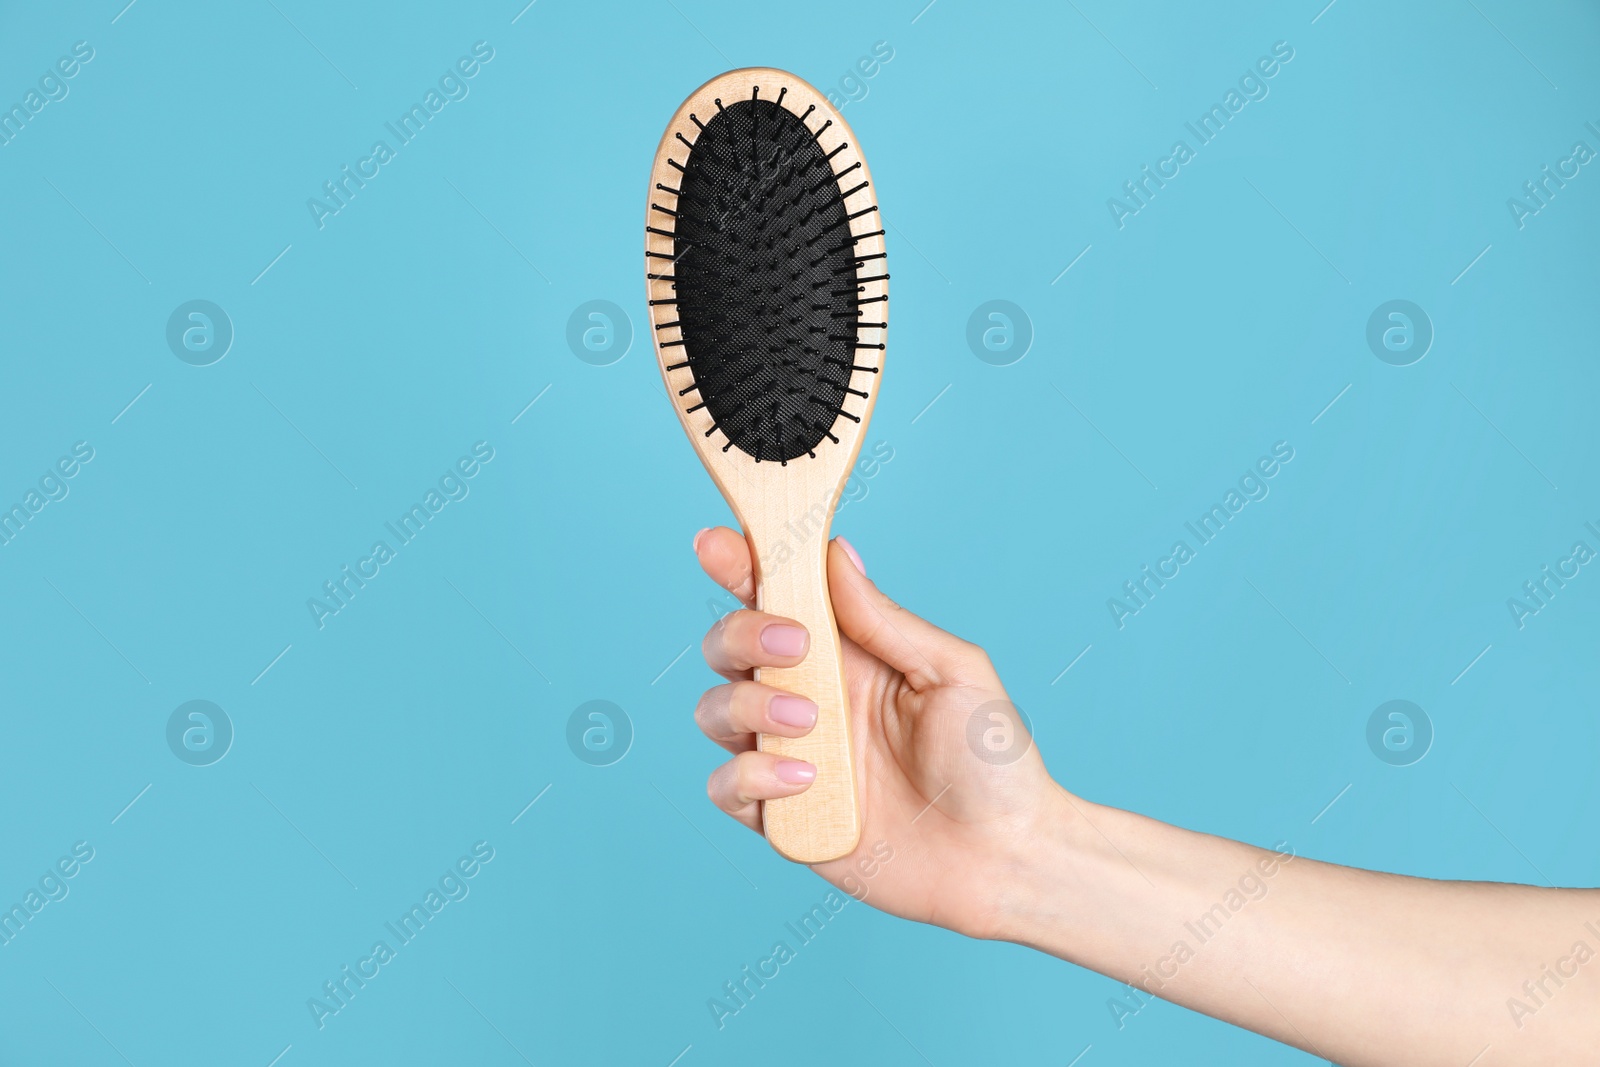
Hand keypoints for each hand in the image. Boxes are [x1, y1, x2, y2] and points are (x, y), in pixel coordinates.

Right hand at [691, 526, 1065, 937]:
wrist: (1006, 858)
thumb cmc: (992, 761)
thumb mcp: (953, 671)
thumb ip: (884, 619)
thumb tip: (835, 554)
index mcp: (847, 653)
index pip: (778, 597)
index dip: (739, 565)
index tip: (718, 543)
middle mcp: (808, 698)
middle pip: (728, 647)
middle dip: (742, 634)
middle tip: (794, 647)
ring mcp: (790, 757)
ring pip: (716, 711)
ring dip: (749, 707)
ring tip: (809, 723)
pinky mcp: (783, 817)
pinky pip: (727, 787)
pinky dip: (752, 777)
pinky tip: (808, 782)